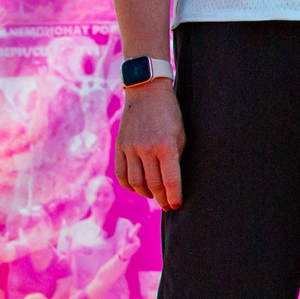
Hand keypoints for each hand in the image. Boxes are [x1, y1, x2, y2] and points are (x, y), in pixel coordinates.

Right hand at [114, 81, 184, 210]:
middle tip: (167, 206)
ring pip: (136, 182)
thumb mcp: (180, 134)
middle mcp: (146, 148)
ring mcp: (130, 147)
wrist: (146, 92)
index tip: (176, 206)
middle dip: (162, 199)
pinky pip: (121, 174)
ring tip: (154, 196)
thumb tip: (174, 182)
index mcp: (166, 145)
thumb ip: (176, 157)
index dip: (174, 196)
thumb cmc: (170, 114)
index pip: (170, 180)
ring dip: (146, 193)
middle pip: (153, 184)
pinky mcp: (119, 146)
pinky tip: (138, 187)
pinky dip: (129, 185)